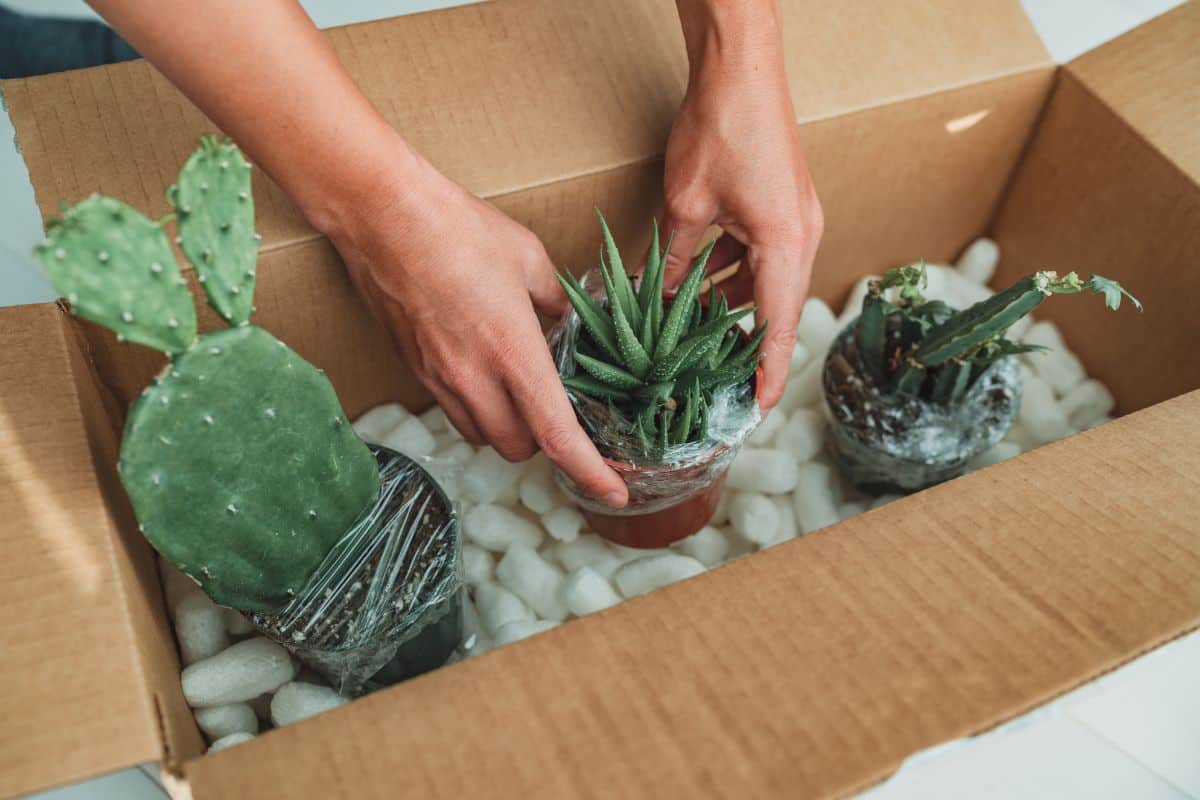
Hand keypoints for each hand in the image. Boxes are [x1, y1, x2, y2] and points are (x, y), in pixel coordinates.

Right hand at [329, 154, 627, 506]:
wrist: (382, 216)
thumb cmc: (458, 228)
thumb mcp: (529, 258)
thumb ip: (557, 301)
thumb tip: (569, 322)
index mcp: (512, 351)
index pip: (557, 435)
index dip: (590, 473)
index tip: (615, 493)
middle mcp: (473, 377)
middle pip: (518, 449)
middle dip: (545, 443)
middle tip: (561, 411)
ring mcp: (438, 378)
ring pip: (482, 436)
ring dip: (508, 429)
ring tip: (521, 394)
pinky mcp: (414, 370)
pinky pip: (454, 412)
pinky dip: (478, 410)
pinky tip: (485, 375)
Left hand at [665, 0, 822, 409]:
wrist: (742, 65)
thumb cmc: (719, 127)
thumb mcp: (685, 206)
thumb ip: (678, 259)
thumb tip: (663, 298)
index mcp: (785, 243)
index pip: (779, 326)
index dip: (769, 373)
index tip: (757, 410)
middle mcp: (802, 236)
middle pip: (777, 308)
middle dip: (748, 345)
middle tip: (719, 381)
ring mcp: (797, 219)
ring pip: (766, 282)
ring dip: (734, 307)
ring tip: (695, 336)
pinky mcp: (784, 206)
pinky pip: (761, 256)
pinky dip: (733, 275)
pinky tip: (698, 285)